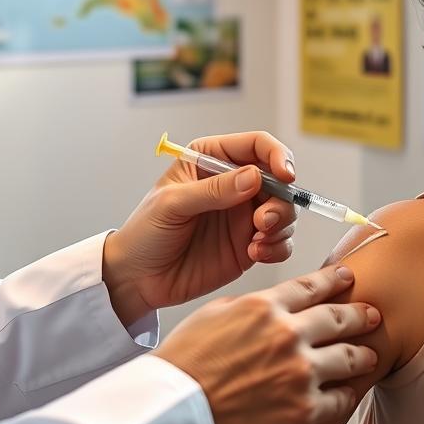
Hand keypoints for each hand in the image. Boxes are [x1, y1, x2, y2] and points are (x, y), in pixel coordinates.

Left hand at [103, 131, 297, 324]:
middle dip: (281, 200)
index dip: (277, 156)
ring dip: (282, 224)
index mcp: (211, 159)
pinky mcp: (248, 244)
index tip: (285, 176)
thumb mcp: (172, 204)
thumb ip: (213, 190)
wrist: (137, 278)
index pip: (257, 145)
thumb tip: (255, 177)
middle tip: (264, 222)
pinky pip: (280, 241)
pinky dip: (278, 247)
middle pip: (279, 180)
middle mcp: (233, 183)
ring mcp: (243, 215)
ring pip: (285, 210)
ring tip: (258, 241)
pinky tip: (256, 254)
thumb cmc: (145, 232)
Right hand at [153, 265, 380, 423]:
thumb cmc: (183, 366)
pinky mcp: (304, 411)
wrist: (176, 413)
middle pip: (338, 318)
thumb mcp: (210, 316)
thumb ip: (246, 307)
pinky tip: (348, 392)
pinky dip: (346, 394)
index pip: (310, 286)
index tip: (347, 277)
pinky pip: (339, 399)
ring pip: (348, 358)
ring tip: (369, 354)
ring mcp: (299, 373)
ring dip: (362, 355)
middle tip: (371, 313)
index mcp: (263, 307)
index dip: (334, 280)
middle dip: (359, 314)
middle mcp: (287, 335)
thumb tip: (266, 306)